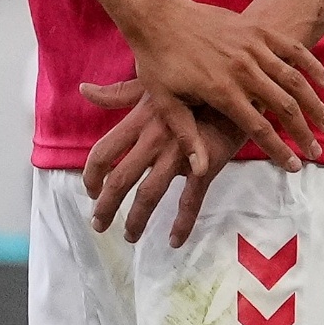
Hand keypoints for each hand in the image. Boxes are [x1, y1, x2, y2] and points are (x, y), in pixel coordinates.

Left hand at [81, 89, 246, 246]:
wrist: (237, 87)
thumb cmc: (192, 85)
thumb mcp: (153, 84)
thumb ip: (118, 94)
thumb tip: (86, 90)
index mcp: (138, 120)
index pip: (102, 152)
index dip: (91, 175)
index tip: (90, 191)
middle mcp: (153, 139)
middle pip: (120, 179)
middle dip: (106, 206)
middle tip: (99, 224)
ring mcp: (179, 154)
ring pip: (149, 194)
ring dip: (137, 219)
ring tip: (130, 236)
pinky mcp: (205, 165)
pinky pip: (191, 200)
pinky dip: (182, 223)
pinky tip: (174, 240)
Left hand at [118, 0, 323, 169]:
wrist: (158, 16)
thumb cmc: (158, 62)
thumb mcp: (165, 103)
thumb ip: (186, 136)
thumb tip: (199, 170)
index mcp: (221, 90)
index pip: (258, 128)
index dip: (279, 150)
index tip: (294, 166)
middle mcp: (242, 69)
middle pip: (284, 106)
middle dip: (303, 132)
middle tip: (317, 151)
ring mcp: (252, 46)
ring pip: (294, 79)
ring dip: (315, 103)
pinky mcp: (256, 29)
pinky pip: (291, 48)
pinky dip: (311, 64)